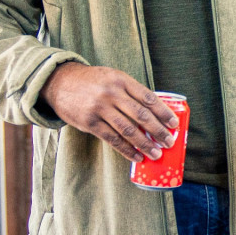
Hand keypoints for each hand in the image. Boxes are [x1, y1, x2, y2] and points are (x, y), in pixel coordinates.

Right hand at [39, 63, 178, 161]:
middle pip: (141, 115)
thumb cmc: (93, 81)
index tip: (174, 124)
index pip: (148, 98)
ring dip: (145, 144)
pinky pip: (112, 139)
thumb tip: (155, 111)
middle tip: (169, 142)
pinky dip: (127, 150)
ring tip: (156, 153)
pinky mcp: (89, 122)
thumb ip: (131, 91)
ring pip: (128, 129)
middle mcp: (112, 93)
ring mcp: (100, 108)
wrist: (60, 82)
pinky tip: (137, 156)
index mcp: (122, 80)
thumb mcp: (113, 78)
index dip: (163, 112)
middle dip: (158, 130)